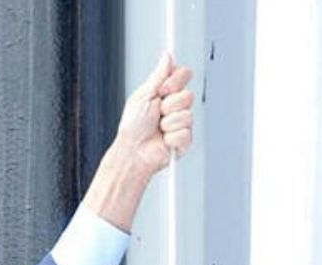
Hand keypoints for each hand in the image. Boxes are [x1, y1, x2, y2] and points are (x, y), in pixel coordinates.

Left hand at [115, 53, 194, 175]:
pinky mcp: (185, 139)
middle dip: (169, 104)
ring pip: (187, 115)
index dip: (176, 81)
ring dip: (168, 122)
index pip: (184, 75)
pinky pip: (185, 132)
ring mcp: (181, 123)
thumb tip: (167, 56)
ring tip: (158, 128)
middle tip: (157, 112)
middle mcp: (176, 106)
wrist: (133, 150)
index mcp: (166, 93)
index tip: (162, 90)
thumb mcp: (144, 94)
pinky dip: (171, 137)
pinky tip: (163, 139)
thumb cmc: (133, 125)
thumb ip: (159, 75)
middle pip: (188, 95)